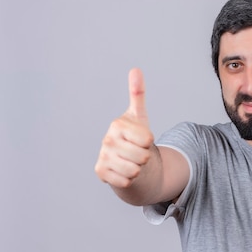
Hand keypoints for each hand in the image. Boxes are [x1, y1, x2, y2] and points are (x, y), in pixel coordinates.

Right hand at [95, 68, 154, 187]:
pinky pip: (126, 181)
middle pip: (143, 156)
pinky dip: (129, 180)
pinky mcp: (101, 173)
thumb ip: (138, 94)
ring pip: (135, 170)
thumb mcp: (139, 117)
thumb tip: (135, 69)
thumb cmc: (135, 138)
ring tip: (131, 161)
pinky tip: (123, 171)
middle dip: (145, 157)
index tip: (142, 139)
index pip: (147, 139)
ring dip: (138, 169)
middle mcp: (106, 140)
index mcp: (117, 125)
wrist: (126, 160)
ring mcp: (102, 157)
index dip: (150, 142)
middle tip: (137, 152)